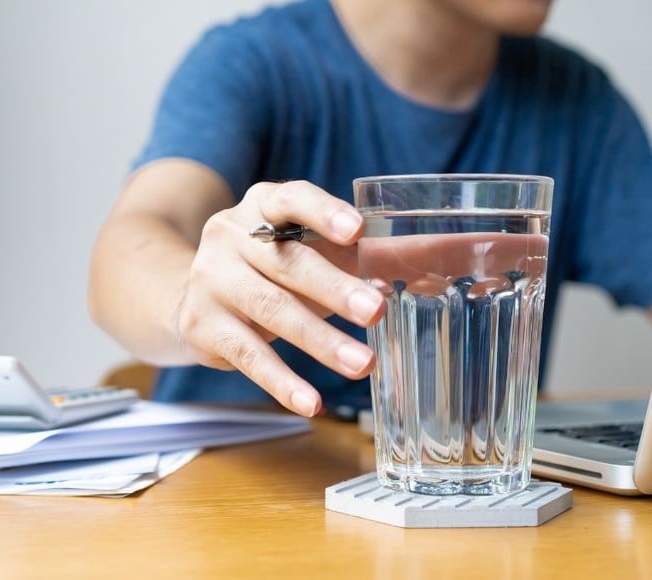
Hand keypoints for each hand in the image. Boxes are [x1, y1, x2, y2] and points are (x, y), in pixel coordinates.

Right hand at [176, 180, 385, 415]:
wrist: (195, 294)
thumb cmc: (275, 267)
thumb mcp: (316, 250)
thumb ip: (375, 252)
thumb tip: (456, 254)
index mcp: (262, 204)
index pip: (292, 198)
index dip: (323, 212)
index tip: (356, 231)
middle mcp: (229, 235)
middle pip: (286, 262)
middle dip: (333, 288)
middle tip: (374, 311)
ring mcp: (211, 279)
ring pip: (270, 310)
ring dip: (318, 340)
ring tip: (362, 365)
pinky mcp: (200, 324)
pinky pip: (247, 355)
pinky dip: (282, 381)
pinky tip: (312, 402)